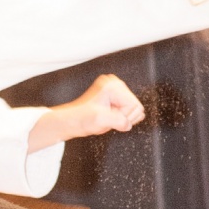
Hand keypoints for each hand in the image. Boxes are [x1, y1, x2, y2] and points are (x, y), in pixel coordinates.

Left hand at [30, 75, 145, 151]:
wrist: (72, 121)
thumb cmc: (81, 118)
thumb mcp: (101, 120)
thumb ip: (118, 121)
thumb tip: (128, 123)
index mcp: (112, 86)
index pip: (135, 105)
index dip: (124, 116)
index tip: (112, 118)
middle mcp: (115, 84)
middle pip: (135, 106)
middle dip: (124, 117)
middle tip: (109, 118)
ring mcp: (115, 90)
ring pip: (133, 109)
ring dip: (122, 117)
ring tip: (108, 117)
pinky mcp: (115, 97)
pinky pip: (128, 110)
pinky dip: (120, 117)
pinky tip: (110, 116)